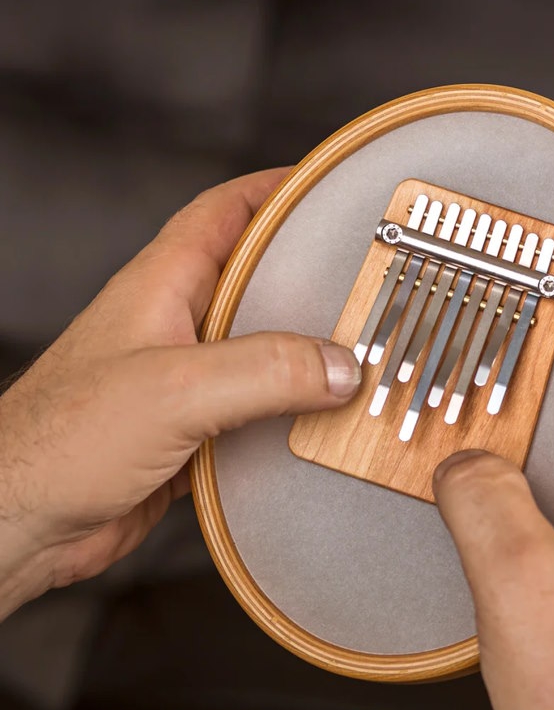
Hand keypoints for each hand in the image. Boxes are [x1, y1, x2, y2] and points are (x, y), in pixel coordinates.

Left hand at [0, 170, 360, 619]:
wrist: (24, 521)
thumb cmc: (64, 441)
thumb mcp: (175, 390)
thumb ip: (265, 371)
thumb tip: (342, 367)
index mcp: (162, 288)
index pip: (224, 213)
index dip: (274, 191)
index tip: (328, 188)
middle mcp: (176, 328)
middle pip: (254, 284)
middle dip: (308, 279)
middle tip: (364, 283)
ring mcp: (185, 382)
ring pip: (260, 353)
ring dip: (305, 357)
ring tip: (360, 358)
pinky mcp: (192, 432)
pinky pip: (255, 411)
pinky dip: (290, 415)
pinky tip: (320, 427)